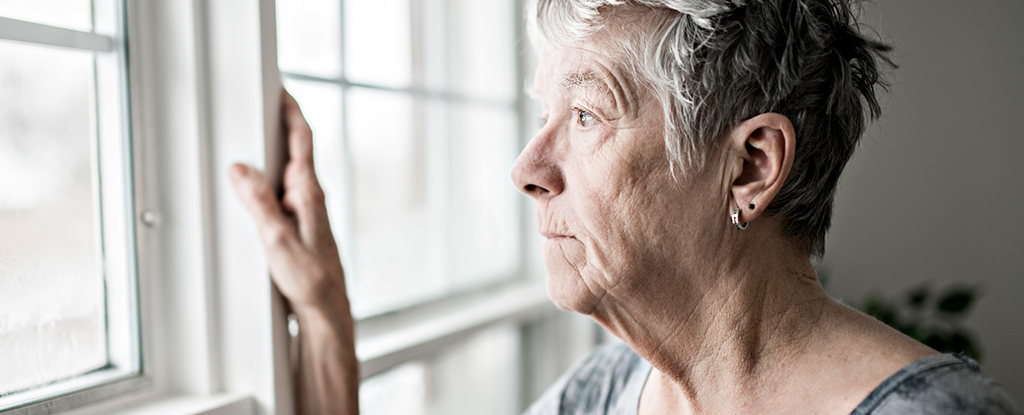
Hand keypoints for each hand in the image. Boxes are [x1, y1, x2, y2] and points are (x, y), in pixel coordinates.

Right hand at [229, 90, 348, 320]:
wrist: (326, 309)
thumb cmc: (312, 281)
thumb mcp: (278, 242)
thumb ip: (260, 204)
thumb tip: (241, 169)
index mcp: (309, 194)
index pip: (303, 140)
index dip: (291, 111)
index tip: (280, 88)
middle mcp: (310, 197)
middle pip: (294, 150)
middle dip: (277, 125)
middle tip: (259, 104)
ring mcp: (305, 210)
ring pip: (285, 172)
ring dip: (270, 154)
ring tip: (248, 139)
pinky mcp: (298, 224)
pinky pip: (280, 192)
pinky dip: (266, 181)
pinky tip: (252, 187)